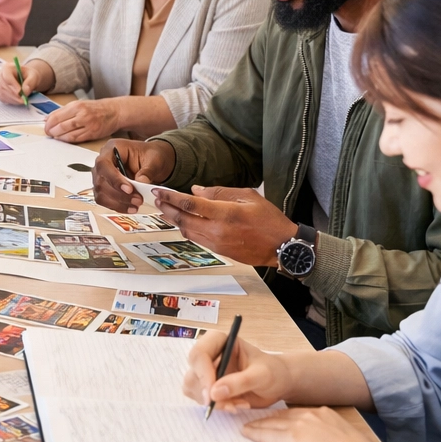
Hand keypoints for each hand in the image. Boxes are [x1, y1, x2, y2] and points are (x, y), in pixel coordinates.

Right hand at [0, 58, 52, 103]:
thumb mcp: (33, 76)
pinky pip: (3, 98)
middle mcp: (0, 75)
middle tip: (23, 100)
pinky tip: (18, 101)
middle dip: (13, 94)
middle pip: (3, 86)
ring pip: (2, 93)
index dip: (12, 84)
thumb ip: (30, 82)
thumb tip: (25, 91)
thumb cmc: (29, 75)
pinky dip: (11, 101)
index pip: (7, 76)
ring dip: (13, 99)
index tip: (20, 91)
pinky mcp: (0, 93)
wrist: (27, 79)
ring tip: (23, 100)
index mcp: (7, 68)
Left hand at [44, 98, 121, 142]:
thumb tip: (47, 119)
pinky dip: (67, 140)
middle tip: (48, 133)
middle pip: (61, 126)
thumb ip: (63, 111)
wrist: (114, 112)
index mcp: (77, 106)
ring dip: (58, 137)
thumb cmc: (95, 108)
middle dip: (51, 131)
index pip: (56, 116)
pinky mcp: (92, 134)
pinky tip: (63, 139)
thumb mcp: (78, 104)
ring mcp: (88, 125)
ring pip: (67, 134)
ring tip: (55, 136)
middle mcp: (82, 115)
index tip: (45, 126)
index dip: (48, 123)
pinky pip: (76, 139)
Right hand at [92, 139, 174, 212]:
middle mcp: (103, 162)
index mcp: (112, 148)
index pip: (104, 164)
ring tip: (135, 205)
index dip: (114, 178)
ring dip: (117, 202)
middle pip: (101, 181)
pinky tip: (130, 208)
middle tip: (138, 200)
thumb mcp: (154, 159)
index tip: (129, 189)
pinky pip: (105, 200)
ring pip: (100, 193)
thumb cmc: (151, 155)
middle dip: (119, 194)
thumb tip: (141, 183)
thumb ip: (148, 170)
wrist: (151, 161)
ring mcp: (101, 176)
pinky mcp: (104, 188)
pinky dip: (117, 206)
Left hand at [156, 185, 296, 266]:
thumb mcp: (248, 196)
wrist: (283, 246)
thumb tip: (196, 190)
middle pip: (183, 219)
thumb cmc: (269, 220)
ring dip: (174, 220)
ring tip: (165, 210)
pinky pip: (196, 239)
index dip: (171, 197)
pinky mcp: (219, 251)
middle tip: (157, 200)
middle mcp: (217, 230)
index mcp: (225, 213)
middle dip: (167, 208)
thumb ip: (219, 192)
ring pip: (187, 231)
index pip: (189, 204)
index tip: (159, 191)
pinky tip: (183, 222)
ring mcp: (217, 242)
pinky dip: (186, 229)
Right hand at [181, 332, 290, 411]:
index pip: (199, 353)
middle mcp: (209, 355)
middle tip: (229, 405)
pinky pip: (200, 398)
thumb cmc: (273, 372)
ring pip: (193, 387)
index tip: (212, 394)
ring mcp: (206, 371)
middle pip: (193, 372)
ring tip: (239, 404)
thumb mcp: (262, 375)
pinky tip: (235, 405)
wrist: (278, 383)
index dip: (202, 373)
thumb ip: (239, 382)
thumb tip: (214, 393)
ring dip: (214, 401)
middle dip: (208, 392)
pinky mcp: (207, 386)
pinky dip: (216, 406)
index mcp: (219, 341)